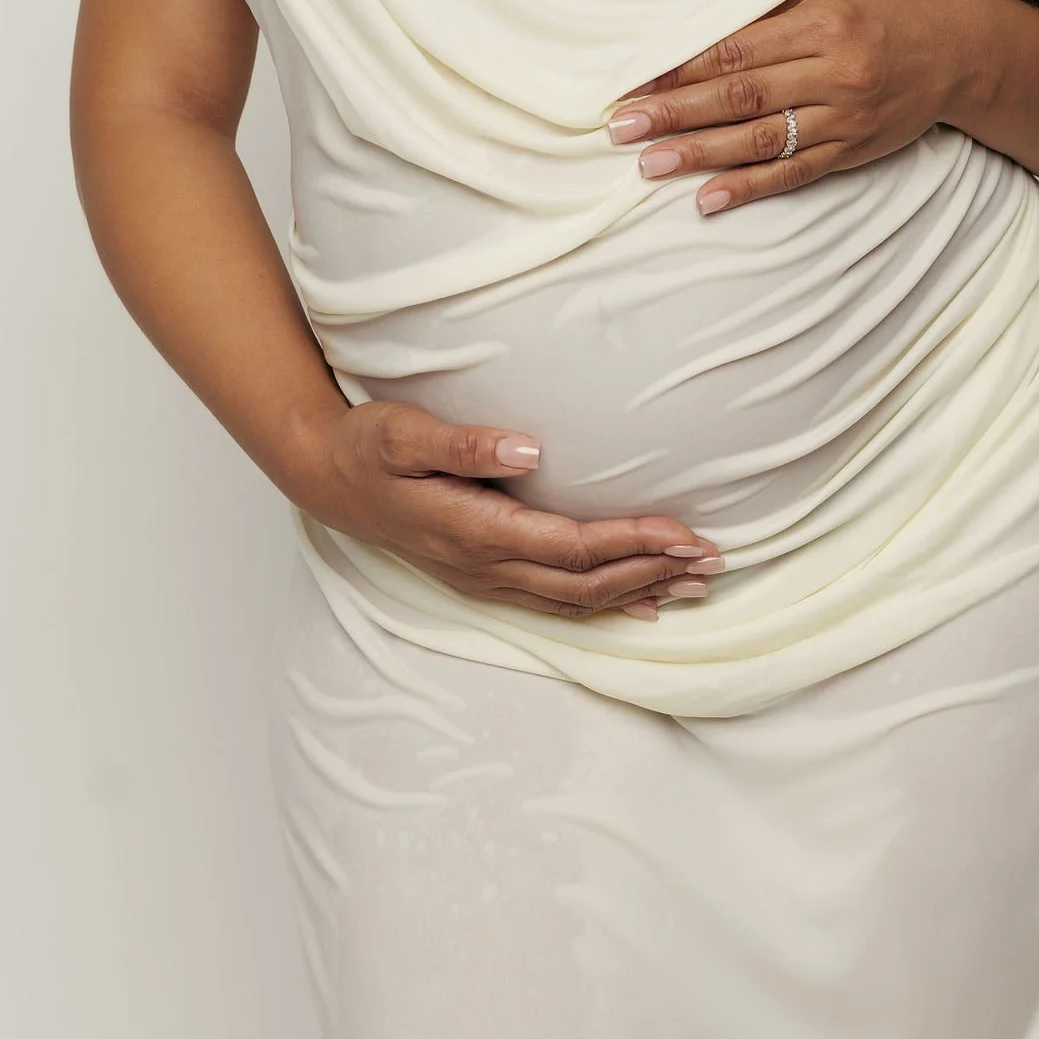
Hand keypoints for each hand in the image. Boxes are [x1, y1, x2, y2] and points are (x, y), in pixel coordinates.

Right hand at [310, 401, 721, 619]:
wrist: (325, 477)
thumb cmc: (367, 446)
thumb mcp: (403, 433)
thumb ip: (464, 443)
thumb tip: (528, 448)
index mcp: (474, 531)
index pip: (570, 547)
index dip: (631, 543)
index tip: (684, 533)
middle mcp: (484, 566)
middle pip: (584, 583)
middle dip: (652, 572)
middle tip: (713, 561)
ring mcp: (483, 578)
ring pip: (574, 600)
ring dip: (637, 592)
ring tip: (694, 585)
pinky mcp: (483, 574)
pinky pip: (554, 602)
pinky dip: (602, 605)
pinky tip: (637, 603)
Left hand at [607, 0, 968, 215]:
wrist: (958, 51)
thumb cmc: (882, 8)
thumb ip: (772, 5)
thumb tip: (698, 23)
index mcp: (821, 22)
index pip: (736, 49)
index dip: (682, 68)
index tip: (636, 83)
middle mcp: (833, 72)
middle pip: (740, 96)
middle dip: (675, 113)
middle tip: (623, 128)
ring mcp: (844, 117)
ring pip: (762, 140)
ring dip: (701, 154)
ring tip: (650, 164)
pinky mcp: (854, 150)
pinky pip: (795, 173)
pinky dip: (750, 188)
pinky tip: (709, 198)